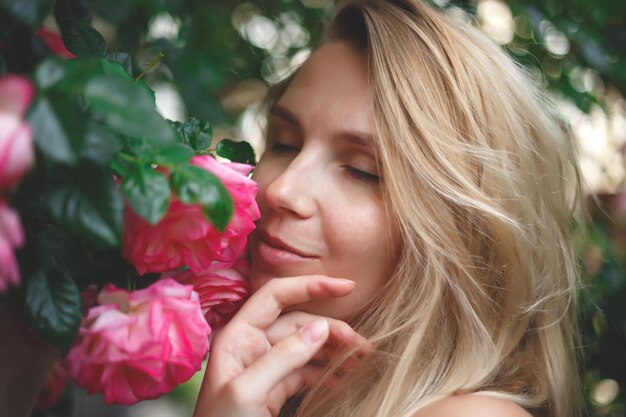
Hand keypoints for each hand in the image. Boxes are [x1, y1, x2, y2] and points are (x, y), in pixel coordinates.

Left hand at [193, 275, 369, 416]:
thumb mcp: (249, 392)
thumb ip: (284, 357)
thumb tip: (320, 327)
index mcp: (237, 335)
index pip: (276, 295)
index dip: (311, 286)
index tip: (346, 287)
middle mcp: (251, 344)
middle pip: (298, 322)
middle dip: (332, 329)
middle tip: (362, 346)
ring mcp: (264, 366)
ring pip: (306, 346)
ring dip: (334, 351)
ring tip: (360, 362)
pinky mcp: (274, 388)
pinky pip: (305, 371)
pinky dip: (326, 373)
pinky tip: (343, 380)